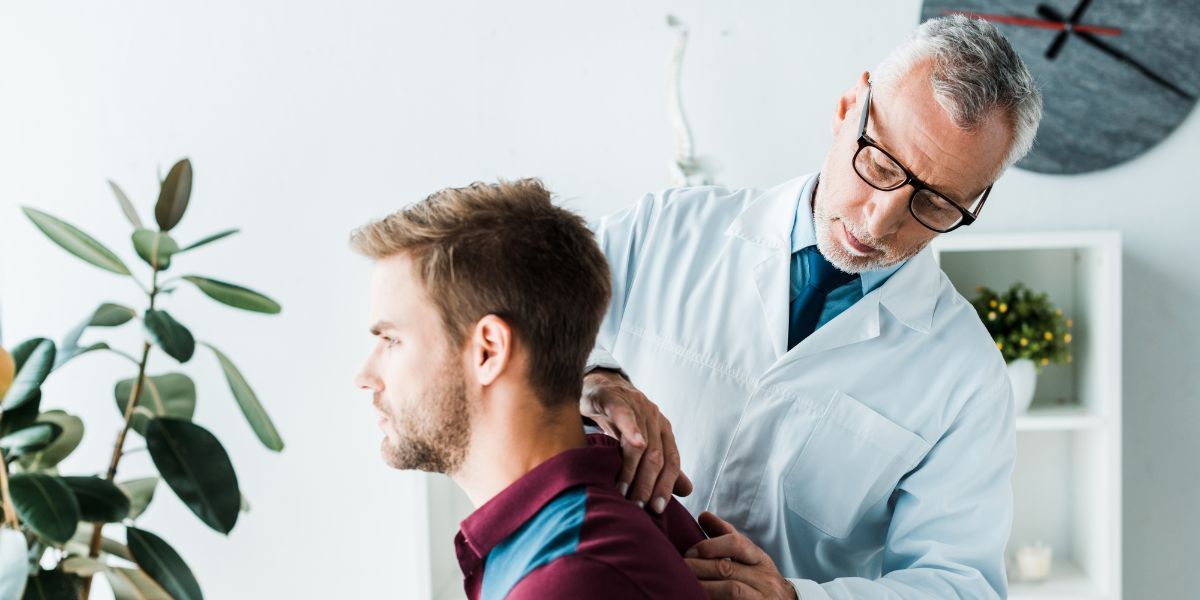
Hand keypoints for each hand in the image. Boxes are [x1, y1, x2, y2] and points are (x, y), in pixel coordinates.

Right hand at [580, 369, 692, 511]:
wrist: (599, 386)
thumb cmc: (620, 419)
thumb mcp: (641, 442)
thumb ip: (662, 466)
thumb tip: (687, 491)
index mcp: (663, 431)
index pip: (671, 462)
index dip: (666, 486)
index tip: (658, 510)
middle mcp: (654, 419)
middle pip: (657, 457)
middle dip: (648, 484)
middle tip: (637, 506)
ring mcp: (637, 407)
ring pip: (641, 442)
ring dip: (633, 469)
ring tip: (623, 491)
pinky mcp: (615, 399)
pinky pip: (625, 416)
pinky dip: (632, 430)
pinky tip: (634, 444)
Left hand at [685, 512, 796, 599]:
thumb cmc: (759, 579)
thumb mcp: (749, 557)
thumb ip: (725, 536)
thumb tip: (703, 515)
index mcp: (759, 559)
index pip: (736, 543)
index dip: (709, 546)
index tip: (689, 552)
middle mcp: (764, 578)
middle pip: (727, 568)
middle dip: (698, 567)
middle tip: (679, 568)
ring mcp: (762, 597)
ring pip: (731, 589)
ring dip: (704, 586)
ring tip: (685, 584)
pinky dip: (714, 599)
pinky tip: (700, 597)